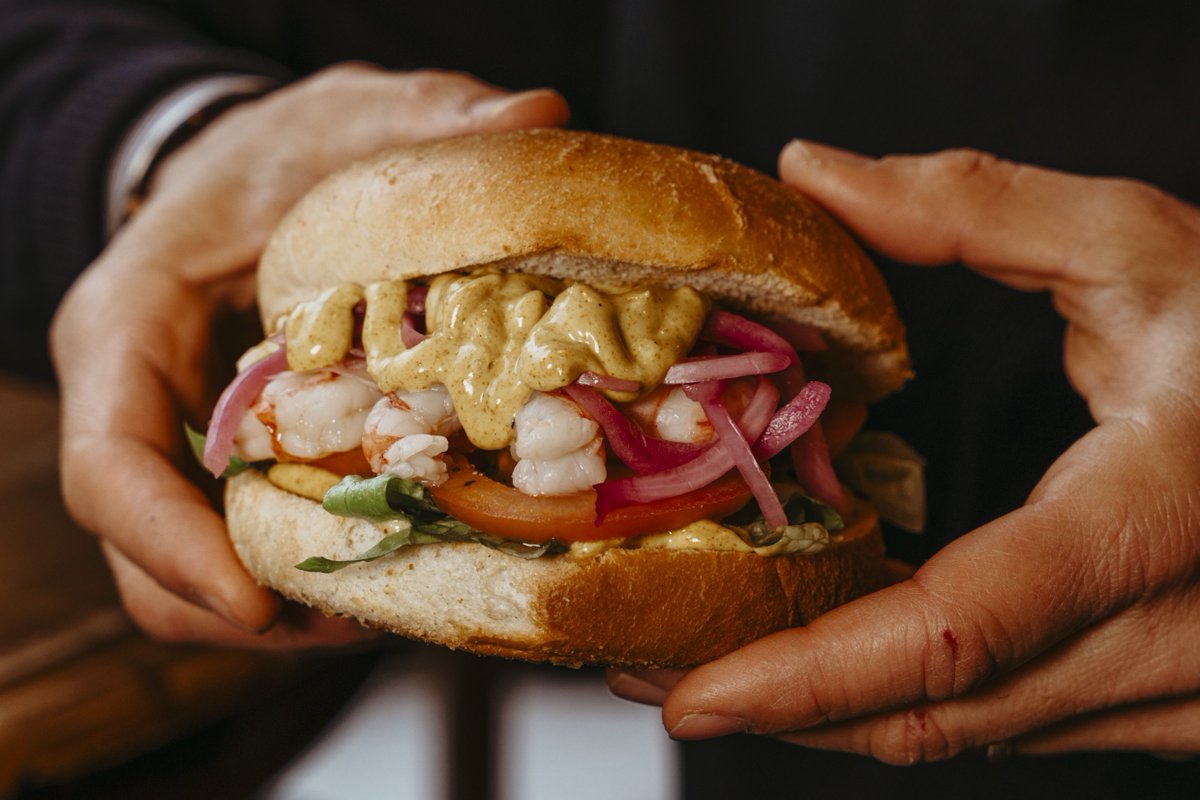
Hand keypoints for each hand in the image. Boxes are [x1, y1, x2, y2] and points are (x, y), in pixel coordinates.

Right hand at [51, 64, 568, 646]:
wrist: (259, 171)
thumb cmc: (283, 148)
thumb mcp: (352, 116)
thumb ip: (431, 116)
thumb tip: (534, 117)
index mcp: (127, 326)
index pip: (107, 461)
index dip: (167, 544)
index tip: (256, 603)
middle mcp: (139, 405)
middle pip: (147, 552)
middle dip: (245, 607)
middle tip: (366, 618)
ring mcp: (182, 446)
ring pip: (194, 573)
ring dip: (289, 608)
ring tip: (398, 603)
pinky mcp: (232, 467)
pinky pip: (249, 545)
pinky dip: (314, 573)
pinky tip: (402, 559)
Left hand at [608, 142, 1199, 760]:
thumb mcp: (1141, 246)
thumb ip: (974, 208)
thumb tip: (818, 173)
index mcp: (1148, 523)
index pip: (953, 632)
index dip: (807, 676)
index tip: (692, 693)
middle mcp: (1169, 641)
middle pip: (936, 716)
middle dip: (783, 712)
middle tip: (660, 680)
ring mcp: (1180, 695)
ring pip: (969, 737)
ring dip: (834, 719)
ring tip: (718, 674)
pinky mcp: (1175, 707)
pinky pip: (1013, 725)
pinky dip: (911, 704)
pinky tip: (839, 663)